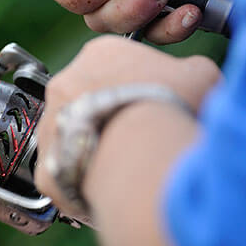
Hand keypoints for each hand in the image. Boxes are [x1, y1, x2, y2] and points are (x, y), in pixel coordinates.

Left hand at [34, 35, 220, 211]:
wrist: (139, 153)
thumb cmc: (169, 109)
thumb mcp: (201, 75)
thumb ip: (192, 70)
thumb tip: (193, 76)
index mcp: (101, 53)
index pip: (117, 66)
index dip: (141, 87)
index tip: (157, 105)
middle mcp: (65, 84)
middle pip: (91, 100)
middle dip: (114, 119)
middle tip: (144, 139)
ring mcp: (50, 127)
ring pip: (76, 140)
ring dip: (98, 151)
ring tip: (131, 169)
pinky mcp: (45, 170)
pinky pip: (65, 179)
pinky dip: (86, 187)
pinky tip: (112, 191)